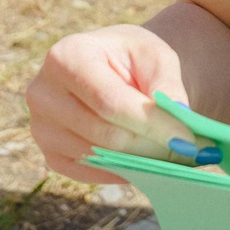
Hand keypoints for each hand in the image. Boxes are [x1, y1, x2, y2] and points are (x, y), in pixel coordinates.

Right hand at [27, 24, 200, 185]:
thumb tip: (179, 118)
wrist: (110, 69)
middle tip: (189, 153)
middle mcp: (43, 93)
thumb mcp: (156, 56)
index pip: (111, 103)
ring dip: (142, 160)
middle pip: (105, 134)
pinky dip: (123, 170)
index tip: (189, 141)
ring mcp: (41, 127)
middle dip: (152, 147)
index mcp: (67, 57)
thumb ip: (167, 85)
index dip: (152, 125)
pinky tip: (145, 159)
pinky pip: (91, 173)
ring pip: (100, 157)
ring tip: (173, 154)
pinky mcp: (49, 153)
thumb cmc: (133, 59)